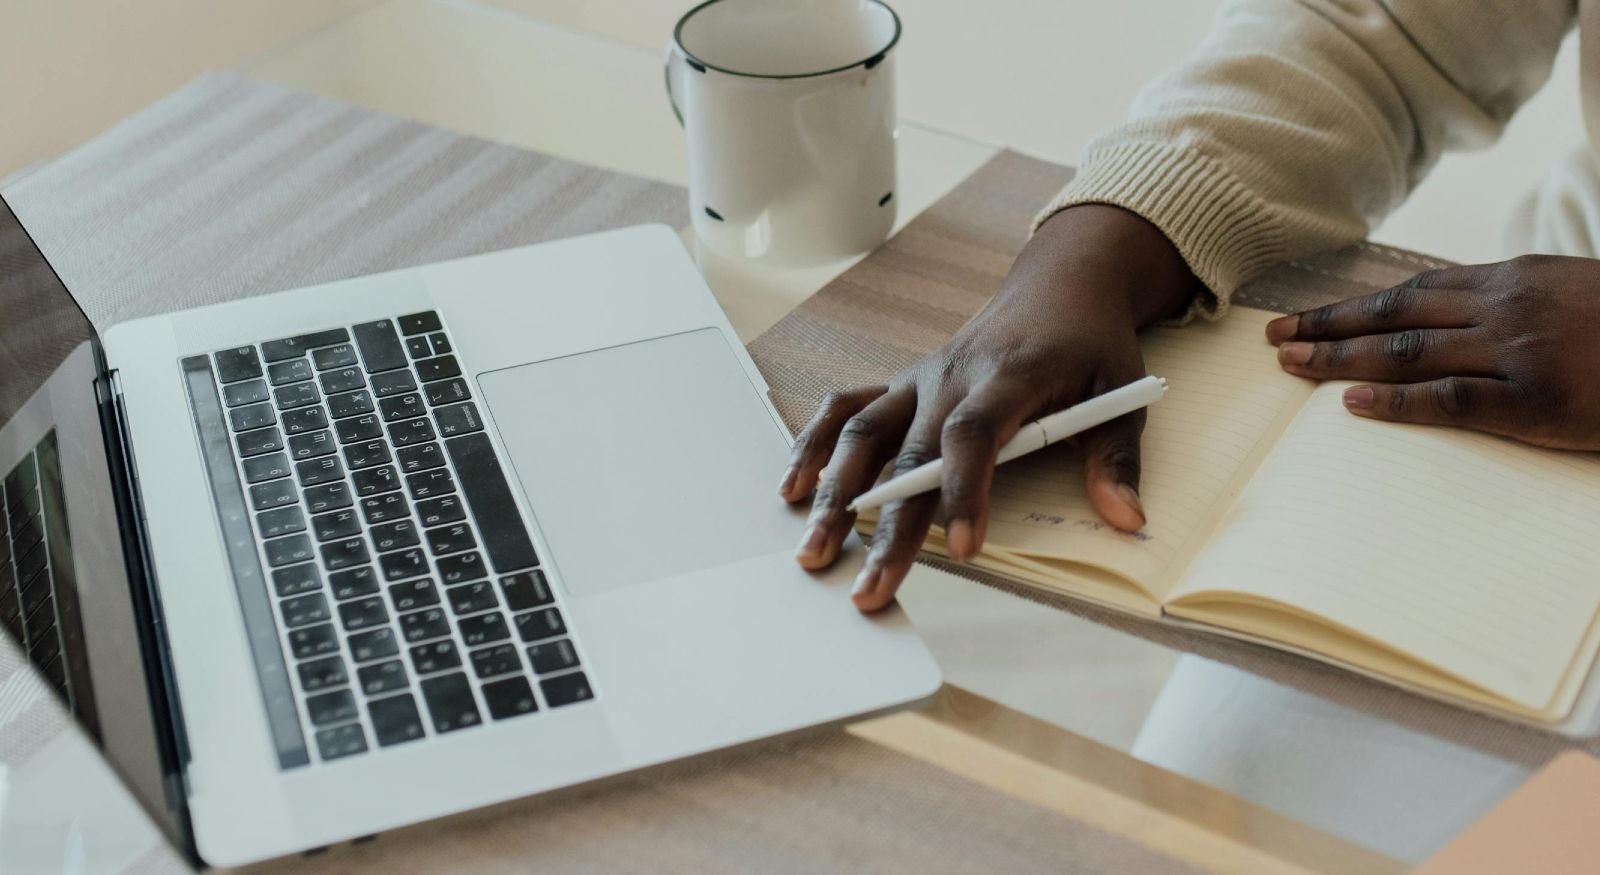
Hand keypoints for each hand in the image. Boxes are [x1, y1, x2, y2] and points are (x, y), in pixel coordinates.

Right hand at [778, 205, 1198, 611]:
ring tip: (814, 551)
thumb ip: (1117, 457)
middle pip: (908, 451)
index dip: (965, 489)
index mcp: (1008, 375)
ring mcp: (918, 379)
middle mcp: (950, 375)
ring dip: (834, 493)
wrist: (1058, 287)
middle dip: (885, 526)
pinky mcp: (900, 385)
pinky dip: (814, 446)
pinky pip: (846, 410)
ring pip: (862, 432)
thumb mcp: (1122, 391)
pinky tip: (795, 489)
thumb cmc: (1089, 344)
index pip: (974, 432)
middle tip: (868, 587)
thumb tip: (1128, 519)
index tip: (963, 548)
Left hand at [1266, 255, 1599, 449]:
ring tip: (1292, 366)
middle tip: (1274, 342)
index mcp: (1511, 280)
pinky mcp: (1536, 402)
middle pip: (1394, 316)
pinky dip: (1397, 403)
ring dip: (1342, 360)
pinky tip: (1352, 405)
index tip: (1303, 318)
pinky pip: (1452, 400)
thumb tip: (1446, 318)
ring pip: (1409, 352)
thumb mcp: (1567, 293)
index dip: (1350, 307)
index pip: (1410, 291)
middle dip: (1328, 329)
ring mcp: (1519, 353)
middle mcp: (1505, 308)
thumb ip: (1507, 303)